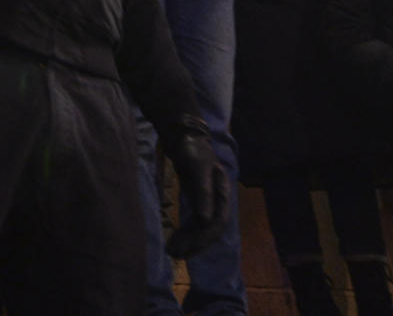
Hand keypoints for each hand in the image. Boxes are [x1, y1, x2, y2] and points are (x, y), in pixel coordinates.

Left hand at [162, 117, 230, 256]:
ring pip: (201, 230)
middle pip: (210, 230)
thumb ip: (203, 192)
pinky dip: (185, 234)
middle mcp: (217, 201)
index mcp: (222, 193)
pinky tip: (173, 241)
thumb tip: (205, 220)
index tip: (189, 246)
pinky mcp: (196, 203)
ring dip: (189, 242)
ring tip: (171, 252)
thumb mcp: (198, 168)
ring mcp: (207, 203)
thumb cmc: (193, 149)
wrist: (185, 138)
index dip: (205, 237)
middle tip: (175, 254)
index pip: (218, 222)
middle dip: (195, 244)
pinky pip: (194, 224)